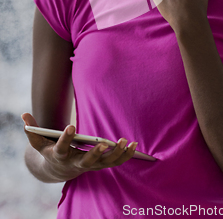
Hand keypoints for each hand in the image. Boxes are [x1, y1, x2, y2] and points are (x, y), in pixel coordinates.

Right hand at [22, 113, 137, 181]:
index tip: (71, 125)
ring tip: (126, 141)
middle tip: (104, 143)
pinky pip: (115, 162)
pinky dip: (125, 155)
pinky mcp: (100, 164)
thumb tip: (24, 116)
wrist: (57, 170)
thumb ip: (32, 130)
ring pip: (105, 163)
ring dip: (117, 154)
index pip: (62, 147)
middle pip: (87, 162)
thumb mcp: (38, 142)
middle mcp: (75, 164)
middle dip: (95, 153)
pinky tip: (133, 144)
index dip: (66, 137)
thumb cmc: (49, 150)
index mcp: (60, 155)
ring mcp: (90, 166)